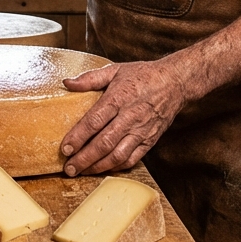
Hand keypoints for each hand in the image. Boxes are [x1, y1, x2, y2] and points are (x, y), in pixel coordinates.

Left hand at [58, 56, 196, 175]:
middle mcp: (130, 117)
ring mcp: (141, 131)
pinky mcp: (150, 140)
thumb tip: (67, 83)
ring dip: (98, 167)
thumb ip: (90, 78)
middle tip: (69, 168)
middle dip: (84, 158)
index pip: (94, 121)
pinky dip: (116, 167)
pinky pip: (132, 159)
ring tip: (82, 171)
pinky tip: (103, 169)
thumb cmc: (144, 75)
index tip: (65, 148)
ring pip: (117, 155)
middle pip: (104, 143)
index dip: (78, 137)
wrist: (175, 83)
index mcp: (118, 98)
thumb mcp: (115, 70)